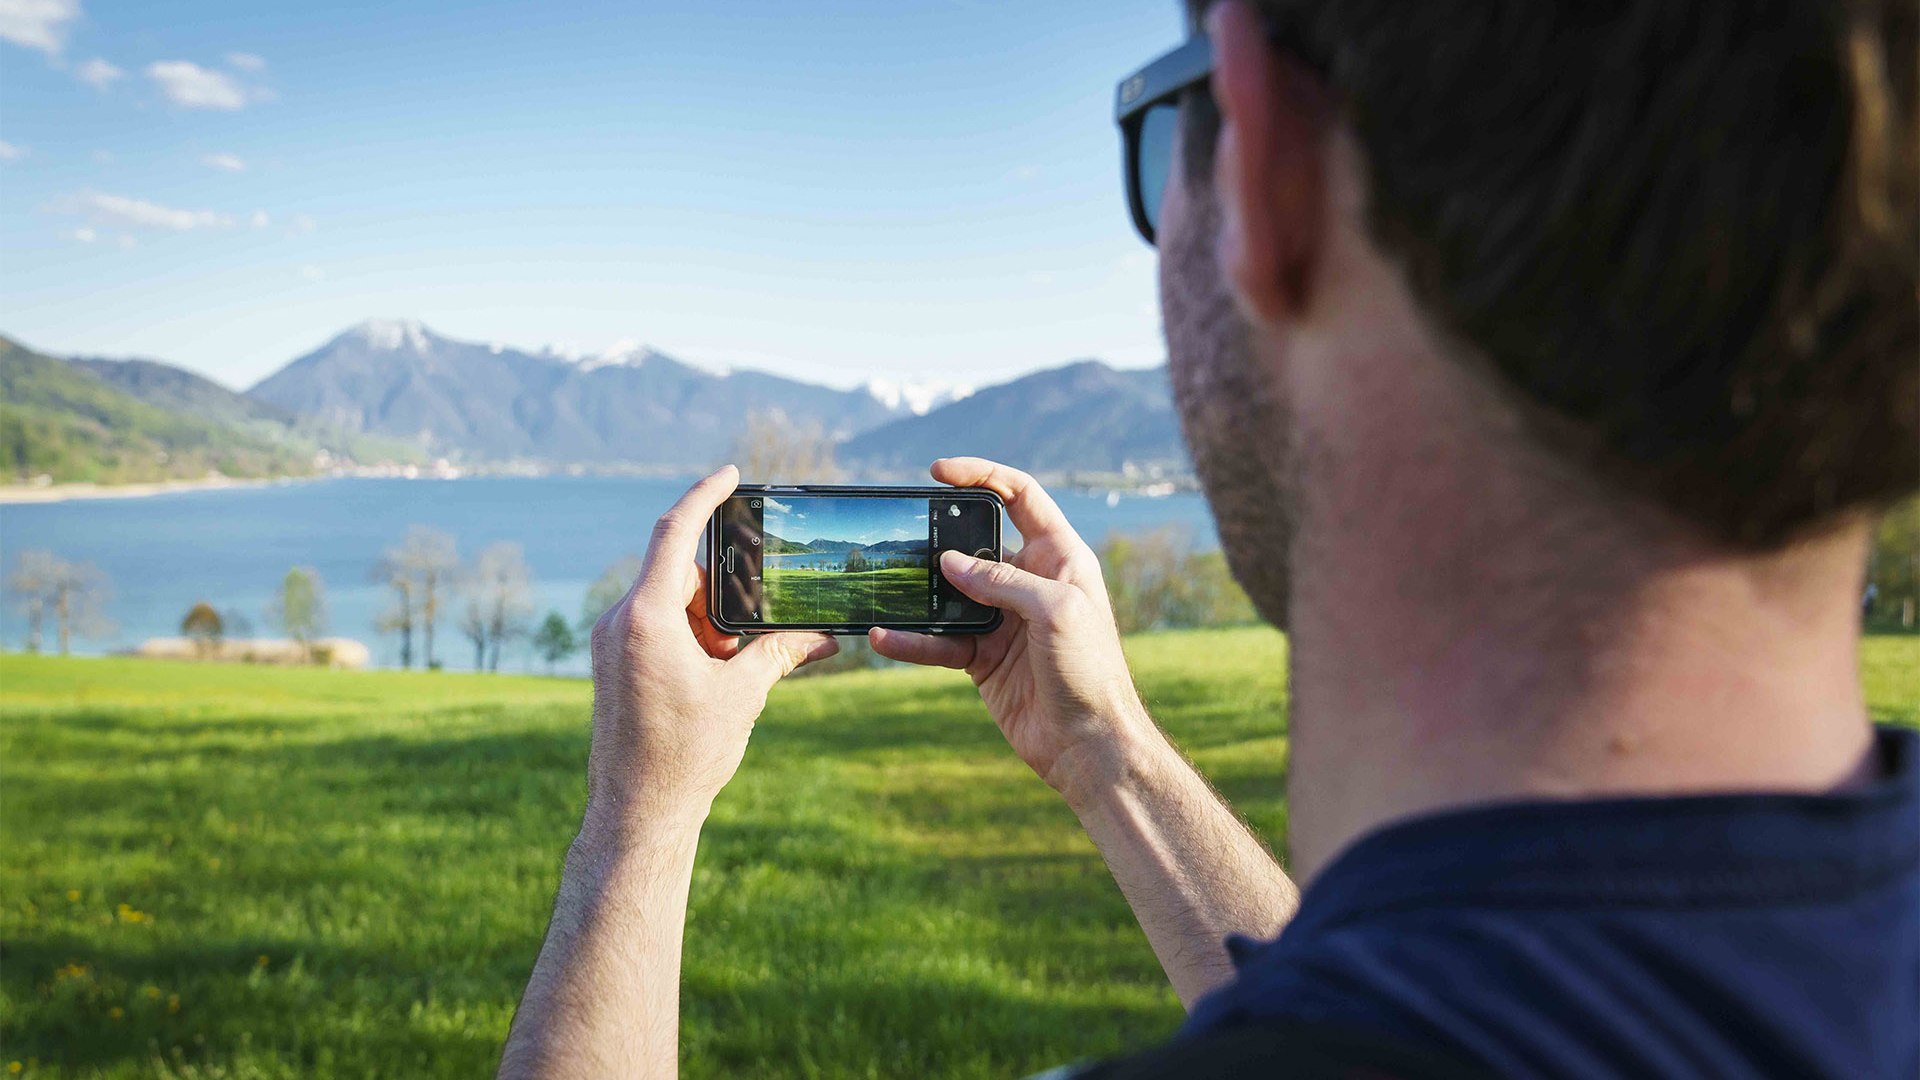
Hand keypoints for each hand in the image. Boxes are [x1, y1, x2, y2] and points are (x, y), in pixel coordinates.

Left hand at [586, 465, 838, 832]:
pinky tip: (714, 674)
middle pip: (680, 574)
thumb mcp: (743, 695)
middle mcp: (620, 621)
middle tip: (753, 628)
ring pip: (669, 604)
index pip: (676, 532)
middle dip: (724, 593)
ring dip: (707, 623)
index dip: (704, 495)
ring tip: (731, 669)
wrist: (637, 812)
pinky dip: (688, 638)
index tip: (729, 473)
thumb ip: (779, 653)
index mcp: (646, 617)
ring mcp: (611, 643)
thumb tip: (825, 638)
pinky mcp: (611, 664)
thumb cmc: (685, 755)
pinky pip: (654, 628)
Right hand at [869, 458, 1155, 803]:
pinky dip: (913, 640)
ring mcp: (1004, 620)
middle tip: (904, 534)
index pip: (1020, 496)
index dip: (983, 475)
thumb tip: (949, 563)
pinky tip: (887, 638)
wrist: (1089, 744)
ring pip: (950, 594)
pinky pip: (940, 639)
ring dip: (918, 593)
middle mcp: (1030, 582)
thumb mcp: (1054, 610)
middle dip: (939, 538)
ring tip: (884, 589)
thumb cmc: (1090, 671)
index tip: (939, 471)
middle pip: (976, 542)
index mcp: (1059, 557)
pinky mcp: (983, 657)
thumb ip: (1001, 579)